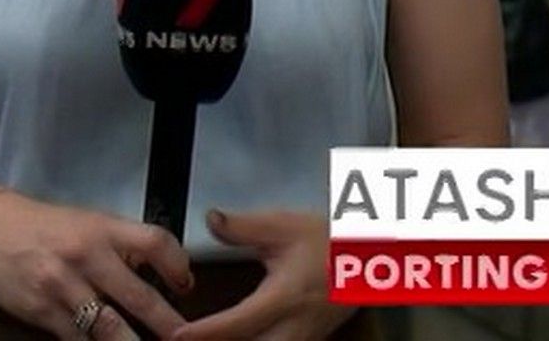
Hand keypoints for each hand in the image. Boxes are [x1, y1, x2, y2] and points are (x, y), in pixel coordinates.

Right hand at [0, 193, 192, 339]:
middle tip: (184, 338)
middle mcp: (85, 256)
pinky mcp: (42, 312)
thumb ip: (123, 246)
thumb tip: (165, 274)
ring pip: (107, 326)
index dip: (177, 263)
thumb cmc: (50, 228)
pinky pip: (76, 339)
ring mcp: (62, 287)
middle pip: (136, 293)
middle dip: (165, 321)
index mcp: (103, 229)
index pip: (153, 241)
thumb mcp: (90, 223)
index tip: (187, 285)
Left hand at [173, 210, 350, 340]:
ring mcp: (302, 339)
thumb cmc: (332, 242)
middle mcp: (294, 326)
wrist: (370, 255)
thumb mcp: (286, 225)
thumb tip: (212, 220)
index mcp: (286, 297)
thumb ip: (244, 226)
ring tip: (207, 340)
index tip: (178, 335)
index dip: (204, 332)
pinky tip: (235, 340)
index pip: (237, 323)